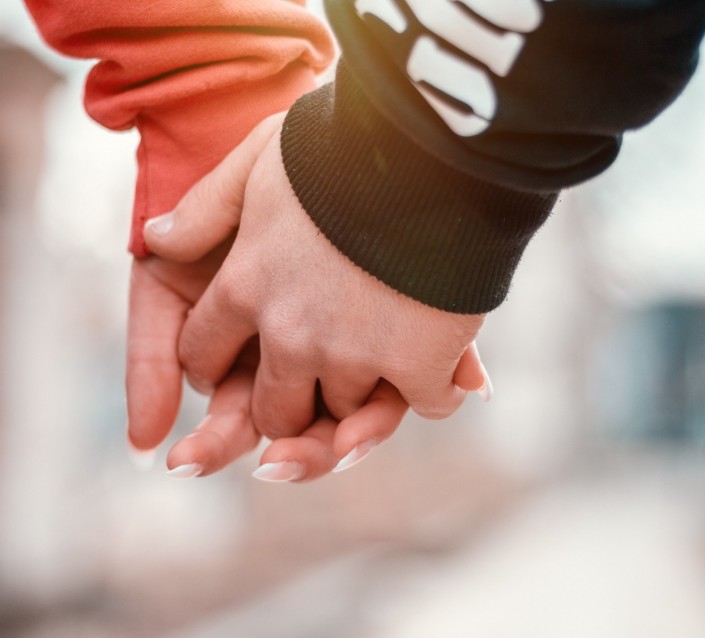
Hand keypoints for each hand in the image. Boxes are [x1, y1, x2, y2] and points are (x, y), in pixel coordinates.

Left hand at [143, 115, 489, 458]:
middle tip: (310, 392)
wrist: (430, 144)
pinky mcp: (419, 364)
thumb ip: (206, 207)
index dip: (214, 366)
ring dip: (360, 401)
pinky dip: (437, 392)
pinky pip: (426, 406)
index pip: (202, 355)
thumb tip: (155, 238)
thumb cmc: (344, 143)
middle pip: (273, 411)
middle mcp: (290, 334)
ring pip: (344, 416)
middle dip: (286, 409)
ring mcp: (354, 354)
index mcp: (246, 286)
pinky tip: (445, 371)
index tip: (234, 366)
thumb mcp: (259, 156)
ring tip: (384, 369)